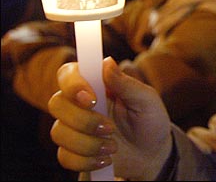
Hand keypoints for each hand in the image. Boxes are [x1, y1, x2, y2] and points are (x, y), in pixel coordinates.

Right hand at [48, 57, 171, 180]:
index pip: (68, 73)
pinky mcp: (72, 150)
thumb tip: (107, 62)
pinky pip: (64, 157)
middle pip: (56, 103)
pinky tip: (106, 159)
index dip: (73, 84)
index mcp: (96, 83)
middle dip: (84, 120)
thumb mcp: (147, 100)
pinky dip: (86, 161)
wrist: (152, 152)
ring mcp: (73, 127)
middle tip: (110, 128)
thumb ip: (126, 83)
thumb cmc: (150, 120)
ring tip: (113, 146)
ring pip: (59, 132)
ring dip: (88, 143)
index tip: (92, 99)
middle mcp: (79, 103)